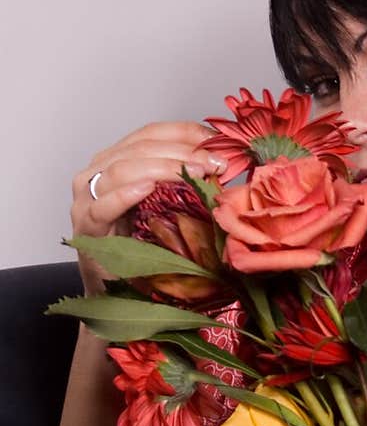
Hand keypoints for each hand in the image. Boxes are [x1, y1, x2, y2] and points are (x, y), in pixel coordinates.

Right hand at [71, 121, 224, 294]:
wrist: (112, 293)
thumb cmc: (142, 249)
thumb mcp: (168, 208)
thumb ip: (184, 184)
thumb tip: (221, 166)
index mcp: (118, 160)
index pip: (151, 133)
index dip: (185, 132)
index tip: (218, 141)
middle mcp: (98, 173)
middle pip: (139, 147)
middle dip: (181, 152)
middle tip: (214, 163)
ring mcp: (86, 199)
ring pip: (121, 169)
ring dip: (162, 168)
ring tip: (193, 172)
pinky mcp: (84, 227)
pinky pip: (102, 206)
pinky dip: (125, 194)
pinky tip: (146, 189)